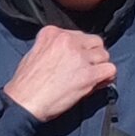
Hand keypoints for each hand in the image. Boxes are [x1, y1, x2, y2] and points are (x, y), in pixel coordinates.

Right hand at [2, 26, 116, 121]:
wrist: (24, 102)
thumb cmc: (26, 84)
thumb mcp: (35, 53)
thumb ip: (53, 47)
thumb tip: (73, 54)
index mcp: (52, 33)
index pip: (79, 35)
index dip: (81, 50)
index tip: (77, 61)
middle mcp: (67, 40)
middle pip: (95, 42)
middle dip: (93, 56)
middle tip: (87, 69)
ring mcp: (79, 57)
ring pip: (104, 55)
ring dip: (100, 67)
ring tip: (91, 78)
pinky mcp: (87, 75)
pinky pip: (110, 70)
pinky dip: (107, 77)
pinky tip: (99, 83)